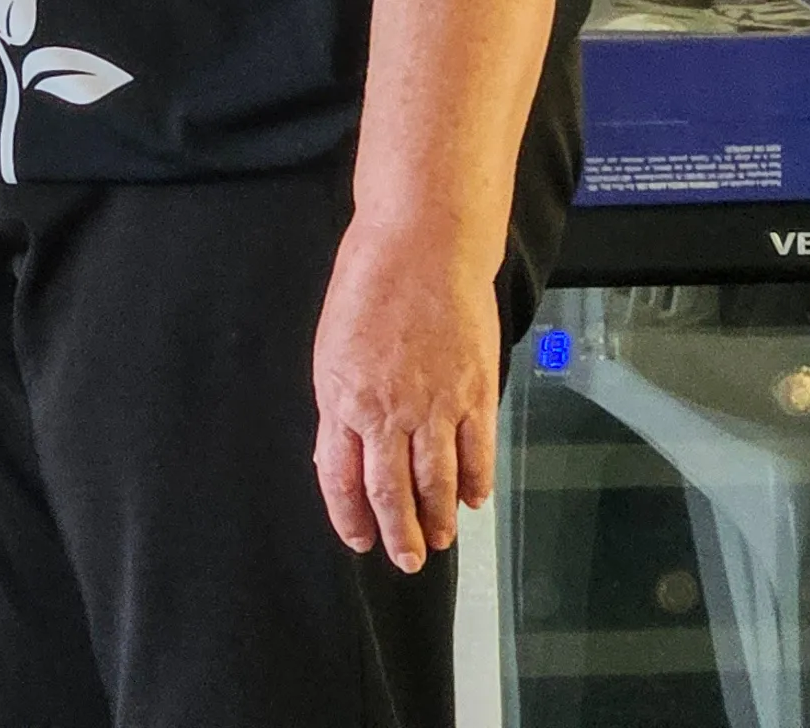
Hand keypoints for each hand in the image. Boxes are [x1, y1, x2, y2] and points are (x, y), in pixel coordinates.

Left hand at [312, 218, 497, 570]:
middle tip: (407, 561)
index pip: (340, 477)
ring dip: (439, 519)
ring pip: (437, 483)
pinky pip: (477, 454)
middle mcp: (387, 411)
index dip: (350, 516)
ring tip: (440, 540)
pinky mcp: (475, 394)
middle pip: (392, 492)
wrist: (420, 248)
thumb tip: (345, 454)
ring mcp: (435, 406)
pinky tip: (473, 500)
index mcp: (342, 398)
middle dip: (399, 535)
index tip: (358, 540)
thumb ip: (341, 406)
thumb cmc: (367, 288)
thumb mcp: (332, 350)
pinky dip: (475, 484)